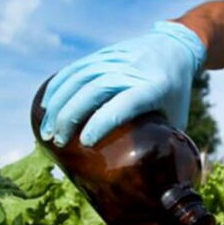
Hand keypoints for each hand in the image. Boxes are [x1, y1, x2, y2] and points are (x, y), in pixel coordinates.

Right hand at [39, 21, 205, 146]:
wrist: (177, 47)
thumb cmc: (177, 92)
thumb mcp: (177, 117)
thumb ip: (163, 143)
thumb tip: (152, 178)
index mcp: (154, 88)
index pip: (124, 104)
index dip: (102, 122)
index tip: (85, 143)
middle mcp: (133, 70)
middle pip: (95, 90)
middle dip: (70, 116)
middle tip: (58, 141)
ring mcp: (116, 59)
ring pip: (80, 78)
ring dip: (58, 104)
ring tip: (47, 131)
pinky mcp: (104, 54)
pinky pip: (75, 68)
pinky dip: (57, 86)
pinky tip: (45, 105)